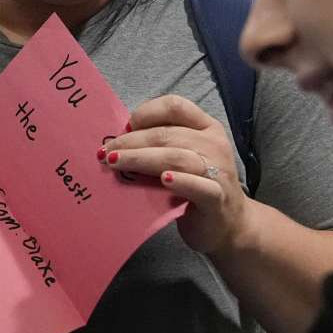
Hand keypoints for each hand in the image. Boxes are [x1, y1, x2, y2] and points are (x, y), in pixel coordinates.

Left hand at [102, 94, 249, 253]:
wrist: (227, 225)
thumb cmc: (195, 186)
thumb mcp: (181, 158)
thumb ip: (159, 145)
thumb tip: (118, 141)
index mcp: (206, 127)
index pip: (174, 106)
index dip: (145, 113)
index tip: (124, 128)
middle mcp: (214, 144)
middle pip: (167, 135)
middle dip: (131, 142)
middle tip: (105, 152)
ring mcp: (219, 171)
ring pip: (176, 158)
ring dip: (141, 158)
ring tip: (116, 162)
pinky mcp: (217, 199)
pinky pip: (199, 186)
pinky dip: (181, 181)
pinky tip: (164, 180)